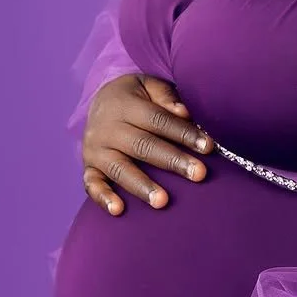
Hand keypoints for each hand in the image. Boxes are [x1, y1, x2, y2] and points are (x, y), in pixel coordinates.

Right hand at [82, 74, 212, 214]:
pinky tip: (118, 210)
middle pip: (143, 145)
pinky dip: (103, 198)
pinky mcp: (88, 167)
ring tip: (163, 201)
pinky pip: (92, 184)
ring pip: (120, 169)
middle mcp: (107, 128)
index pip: (158, 120)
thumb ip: (166, 97)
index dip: (183, 133)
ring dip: (142, 185)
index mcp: (125, 105)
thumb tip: (184, 113)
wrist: (98, 101)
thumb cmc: (135, 97)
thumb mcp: (148, 86)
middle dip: (172, 161)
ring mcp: (95, 150)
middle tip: (198, 174)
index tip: (208, 146)